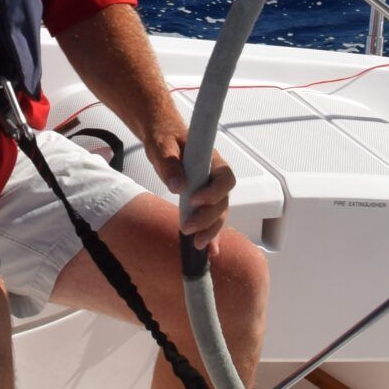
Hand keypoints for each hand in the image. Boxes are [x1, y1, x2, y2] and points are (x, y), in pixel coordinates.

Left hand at [149, 131, 233, 249]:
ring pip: (219, 213)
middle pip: (223, 201)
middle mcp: (216, 177)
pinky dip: (212, 235)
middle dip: (208, 218)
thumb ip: (170, 163)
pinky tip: (209, 251)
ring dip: (210, 230)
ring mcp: (211, 190)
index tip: (193, 199)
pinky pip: (211, 219)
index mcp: (212, 160)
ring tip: (196, 244)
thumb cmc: (166, 137)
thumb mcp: (162, 145)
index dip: (214, 192)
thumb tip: (178, 186)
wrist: (164, 137)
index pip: (225, 178)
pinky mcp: (203, 201)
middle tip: (186, 227)